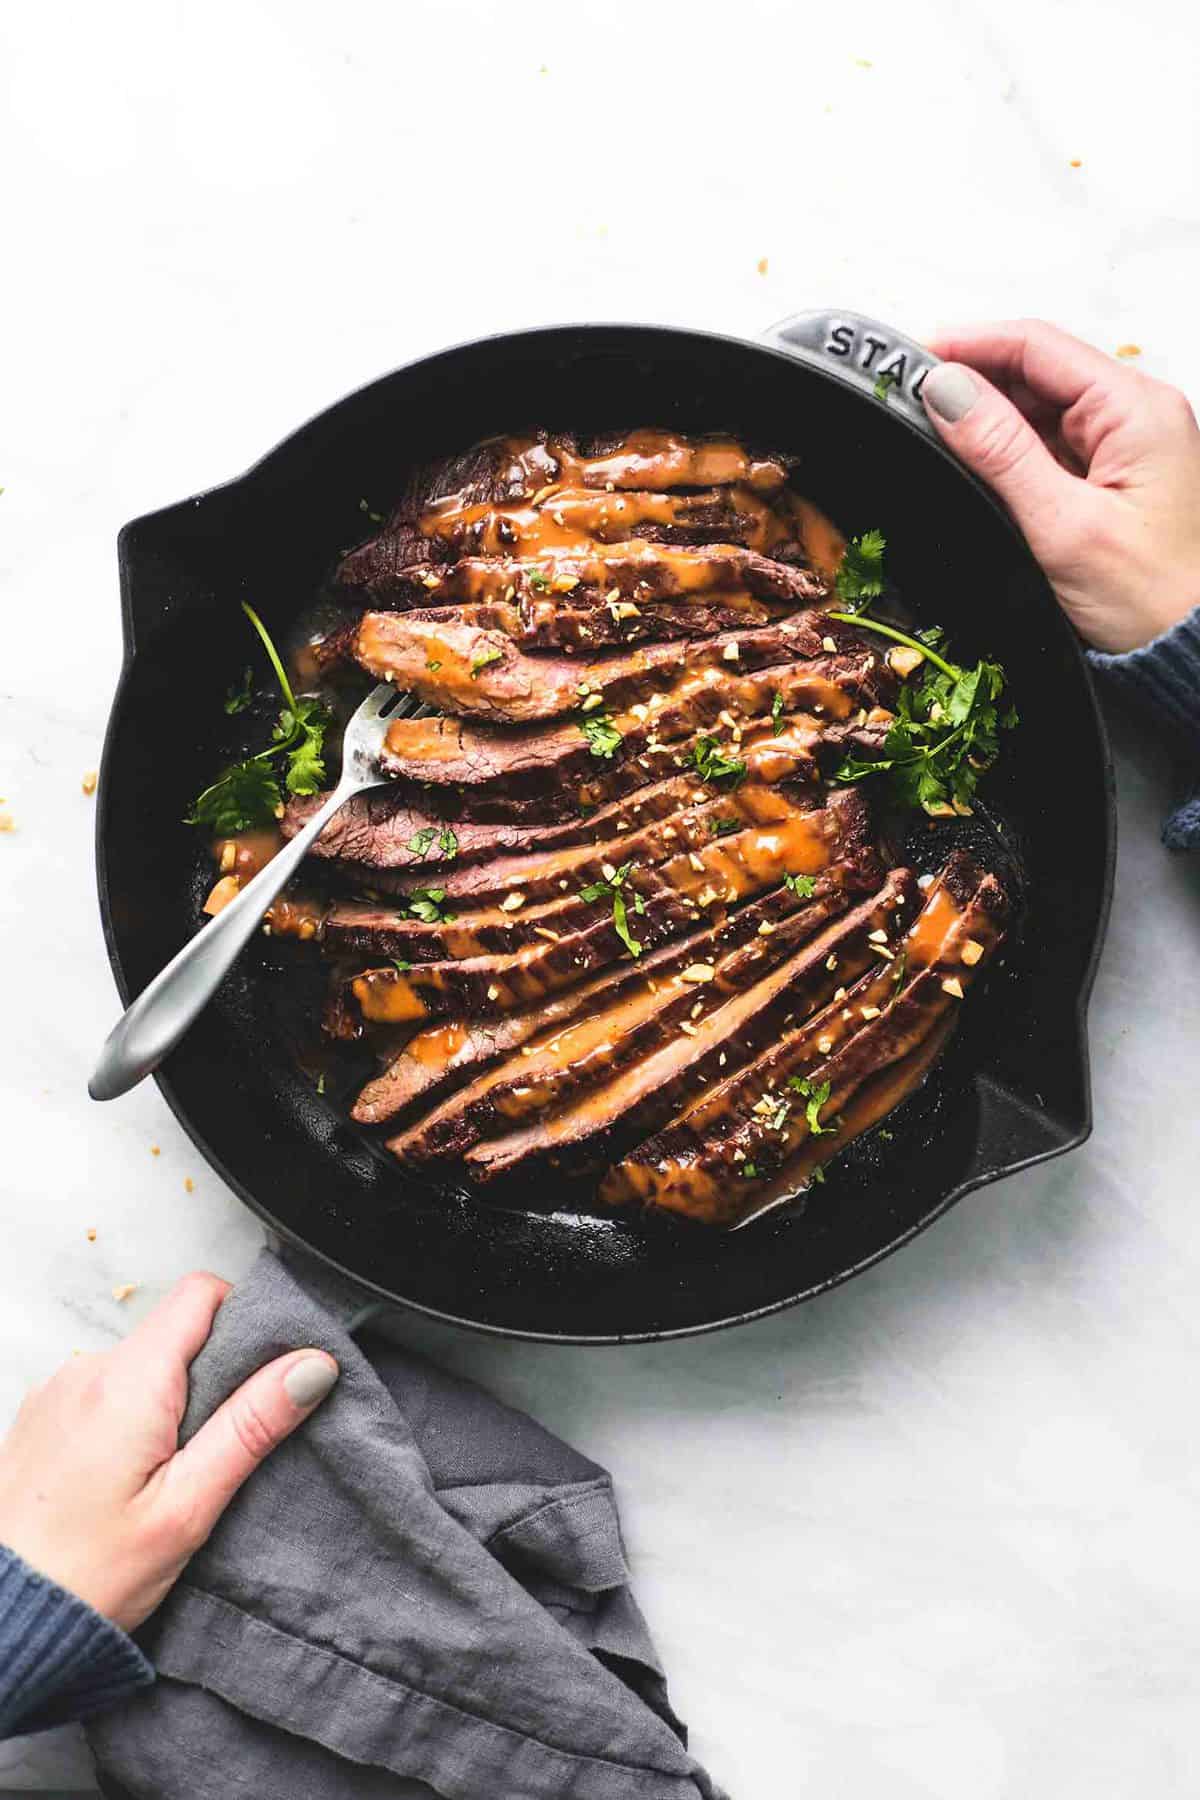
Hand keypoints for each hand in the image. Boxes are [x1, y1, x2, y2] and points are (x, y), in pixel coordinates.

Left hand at [0, 1272, 337, 1632]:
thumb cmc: (86, 1576)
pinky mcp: (39, 1420)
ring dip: (167, 1402)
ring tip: (168, 1476)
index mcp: (128, 1380)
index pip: (202, 1292)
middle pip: (173, 1331)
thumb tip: (310, 1366)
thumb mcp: (188, 1507)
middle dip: (210, 1376)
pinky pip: (103, 1393)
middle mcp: (86, 1370)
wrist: (1, 1626)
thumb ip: (250, 1426)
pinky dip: (128, 1421)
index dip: (245, 1319)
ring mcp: (55, 1393)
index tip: (265, 1371)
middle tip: (217, 1448)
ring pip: (139, 1365)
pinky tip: (126, 1481)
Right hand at [920, 320, 1199, 652]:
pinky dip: (1007, 448)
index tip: (910, 358)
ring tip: (931, 431)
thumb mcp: (1062, 526)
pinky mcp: (1112, 474)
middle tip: (907, 399)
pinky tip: (973, 463)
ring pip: (1038, 406)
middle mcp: (1136, 412)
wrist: (1190, 653)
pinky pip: (1049, 443)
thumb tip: (944, 390)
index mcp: (1137, 409)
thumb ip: (1000, 452)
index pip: (1038, 344)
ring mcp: (1125, 443)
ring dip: (986, 415)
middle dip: (971, 379)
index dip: (968, 343)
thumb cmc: (1151, 598)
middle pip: (1036, 369)